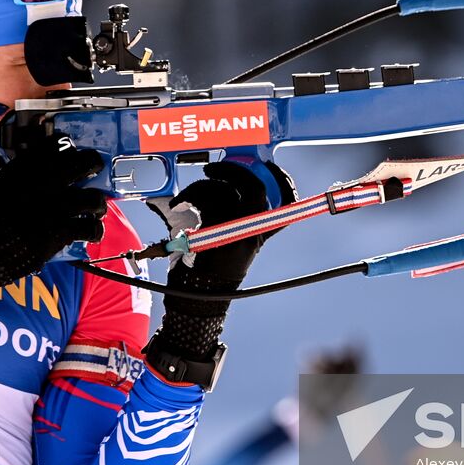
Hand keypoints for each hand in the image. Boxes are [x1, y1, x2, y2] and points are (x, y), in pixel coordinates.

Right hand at [0, 125, 105, 297]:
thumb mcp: (4, 182)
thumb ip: (26, 172)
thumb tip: (46, 167)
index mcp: (28, 166)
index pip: (59, 143)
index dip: (71, 147)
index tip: (73, 154)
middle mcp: (45, 181)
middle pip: (85, 162)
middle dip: (93, 166)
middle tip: (93, 171)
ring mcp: (56, 206)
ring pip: (94, 198)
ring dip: (97, 204)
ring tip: (94, 208)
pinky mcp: (62, 230)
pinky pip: (91, 227)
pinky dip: (94, 230)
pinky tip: (90, 231)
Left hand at [145, 160, 295, 368]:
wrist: (196, 298)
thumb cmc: (208, 270)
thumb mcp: (230, 242)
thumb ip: (232, 217)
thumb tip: (216, 185)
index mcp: (260, 233)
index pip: (285, 203)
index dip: (283, 181)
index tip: (270, 166)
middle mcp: (253, 232)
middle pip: (254, 188)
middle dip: (233, 171)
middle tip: (213, 169)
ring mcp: (236, 232)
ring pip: (222, 192)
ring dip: (200, 186)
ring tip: (186, 195)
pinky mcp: (215, 232)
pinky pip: (204, 201)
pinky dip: (188, 196)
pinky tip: (178, 203)